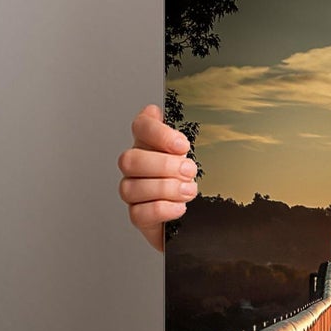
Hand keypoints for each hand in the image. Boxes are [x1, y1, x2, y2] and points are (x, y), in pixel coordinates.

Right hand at [117, 103, 196, 251]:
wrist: (200, 213)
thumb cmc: (195, 177)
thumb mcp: (200, 152)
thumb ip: (186, 137)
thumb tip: (169, 114)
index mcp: (150, 144)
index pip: (140, 126)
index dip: (157, 133)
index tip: (183, 145)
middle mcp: (137, 166)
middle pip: (129, 159)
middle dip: (163, 166)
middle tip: (189, 171)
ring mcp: (134, 191)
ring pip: (131, 187)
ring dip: (165, 188)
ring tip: (189, 190)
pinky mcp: (139, 215)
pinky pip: (138, 213)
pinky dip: (163, 209)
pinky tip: (180, 207)